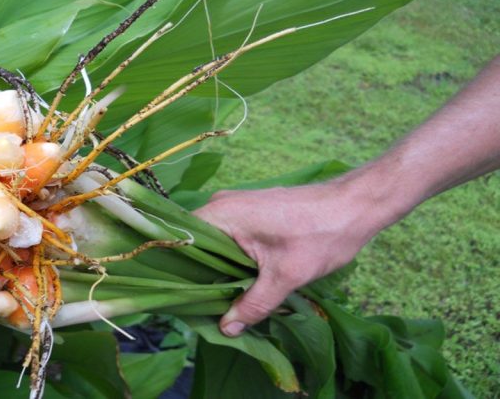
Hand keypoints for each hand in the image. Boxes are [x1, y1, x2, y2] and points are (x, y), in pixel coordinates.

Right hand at [194, 181, 381, 336]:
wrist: (356, 205)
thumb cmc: (320, 234)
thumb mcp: (285, 276)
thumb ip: (253, 304)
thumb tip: (227, 330)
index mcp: (222, 213)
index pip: (181, 241)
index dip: (178, 271)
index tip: (180, 299)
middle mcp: (222, 205)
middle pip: (196, 244)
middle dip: (200, 276)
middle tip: (202, 307)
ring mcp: (238, 206)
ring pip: (215, 244)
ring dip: (219, 270)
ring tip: (220, 300)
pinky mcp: (252, 212)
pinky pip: (230, 238)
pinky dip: (233, 260)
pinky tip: (240, 282)